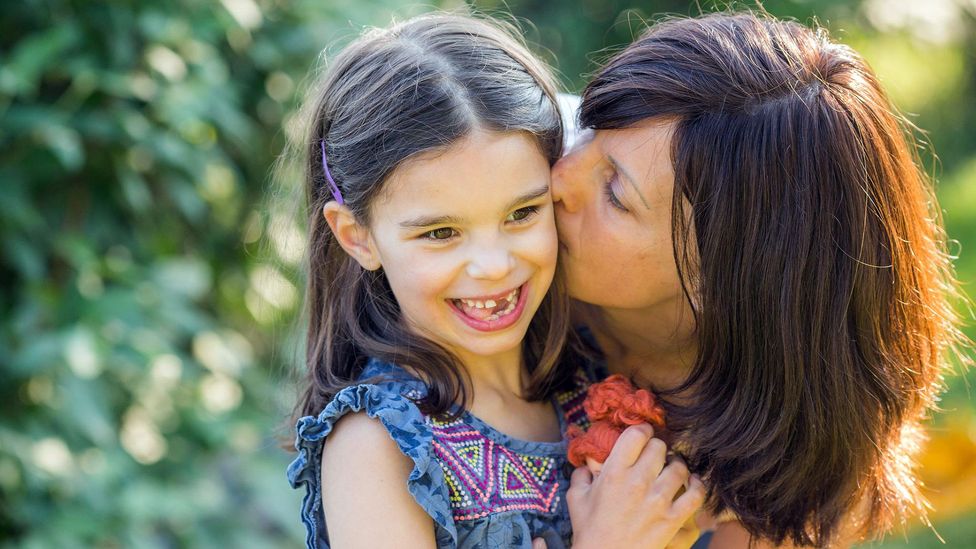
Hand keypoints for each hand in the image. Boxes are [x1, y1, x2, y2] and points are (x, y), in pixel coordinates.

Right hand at [567, 424, 704, 548]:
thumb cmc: (590, 531)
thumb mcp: (576, 498)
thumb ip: (581, 475)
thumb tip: (588, 463)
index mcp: (614, 472)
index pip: (637, 434)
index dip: (642, 431)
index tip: (642, 436)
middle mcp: (638, 481)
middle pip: (659, 447)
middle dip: (657, 448)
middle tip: (655, 456)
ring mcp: (658, 500)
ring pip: (679, 467)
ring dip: (676, 466)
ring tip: (671, 469)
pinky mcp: (673, 518)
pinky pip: (696, 494)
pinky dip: (697, 485)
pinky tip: (692, 483)